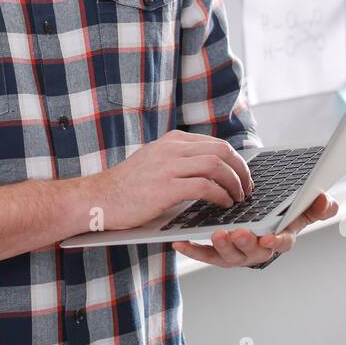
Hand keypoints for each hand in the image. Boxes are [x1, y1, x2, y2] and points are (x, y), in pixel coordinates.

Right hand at [86, 129, 252, 231]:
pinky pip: (205, 186)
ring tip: (238, 197)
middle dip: (241, 169)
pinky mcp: (166, 187)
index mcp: (170, 141)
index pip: (215, 143)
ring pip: (217, 165)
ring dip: (234, 182)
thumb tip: (209, 170)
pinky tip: (223, 204)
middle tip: (247, 187)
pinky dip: (221, 195)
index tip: (242, 175)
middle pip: (221, 150)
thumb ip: (178, 161)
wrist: (98, 198)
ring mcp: (168, 166)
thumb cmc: (126, 188)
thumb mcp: (154, 163)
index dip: (235, 160)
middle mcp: (171, 149)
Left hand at [171, 192, 338, 267]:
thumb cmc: (281, 212)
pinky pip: (203, 253)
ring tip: (217, 234)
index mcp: (279, 238)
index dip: (276, 241)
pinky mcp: (216, 251)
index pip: (281, 243)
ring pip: (228, 255)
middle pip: (252, 252)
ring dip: (221, 246)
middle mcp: (257, 250)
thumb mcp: (301, 207)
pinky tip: (180, 241)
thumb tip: (328, 201)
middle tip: (239, 233)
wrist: (258, 213)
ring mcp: (236, 252)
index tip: (271, 236)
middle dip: (245, 244)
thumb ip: (316, 205)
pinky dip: (192, 249)